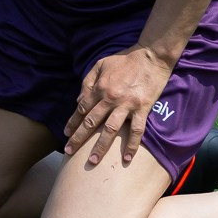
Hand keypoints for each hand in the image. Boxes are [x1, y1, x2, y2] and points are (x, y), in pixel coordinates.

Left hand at [63, 47, 174, 169]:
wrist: (151, 56)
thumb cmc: (125, 60)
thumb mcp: (101, 64)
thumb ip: (88, 82)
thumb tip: (79, 101)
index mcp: (100, 87)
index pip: (82, 109)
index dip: (73, 122)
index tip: (66, 134)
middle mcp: (110, 98)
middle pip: (91, 122)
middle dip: (78, 138)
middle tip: (69, 152)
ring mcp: (127, 105)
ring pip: (110, 130)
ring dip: (100, 147)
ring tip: (92, 161)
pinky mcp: (142, 108)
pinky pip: (136, 131)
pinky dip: (132, 146)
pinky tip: (126, 159)